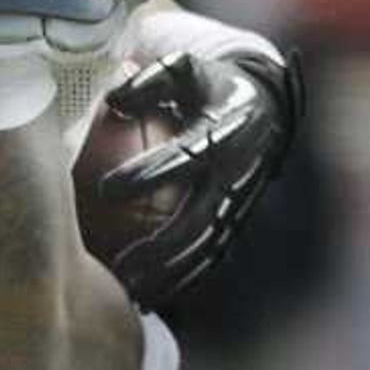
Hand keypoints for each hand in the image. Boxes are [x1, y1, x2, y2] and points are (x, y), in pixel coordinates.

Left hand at [93, 47, 301, 308]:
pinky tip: (152, 300)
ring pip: (206, 246)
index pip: (186, 157)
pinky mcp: (234, 221)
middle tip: (121, 265)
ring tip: (133, 292)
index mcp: (226, 131)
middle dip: (161, 245)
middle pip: (199, 217)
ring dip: (172, 272)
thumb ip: (151, 80)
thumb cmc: (207, 85)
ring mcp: (238, 202)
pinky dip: (183, 280)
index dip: (149, 174)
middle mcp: (236, 173)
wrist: (262, 106)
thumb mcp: (185, 70)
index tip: (107, 189)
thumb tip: (115, 100)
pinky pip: (211, 257)